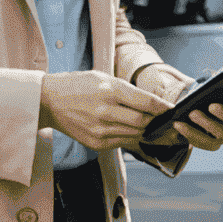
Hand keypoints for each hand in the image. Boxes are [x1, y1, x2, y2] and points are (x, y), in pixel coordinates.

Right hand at [39, 70, 170, 150]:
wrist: (50, 101)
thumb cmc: (78, 85)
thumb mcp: (104, 78)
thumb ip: (128, 91)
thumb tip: (152, 103)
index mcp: (110, 91)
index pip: (146, 102)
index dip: (163, 107)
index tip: (172, 109)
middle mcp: (106, 112)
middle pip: (143, 122)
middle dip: (157, 121)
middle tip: (166, 120)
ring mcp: (100, 130)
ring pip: (135, 134)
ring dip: (146, 130)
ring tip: (154, 126)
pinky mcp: (96, 143)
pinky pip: (122, 142)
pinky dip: (131, 136)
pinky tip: (133, 130)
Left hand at [133, 63, 222, 151]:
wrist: (192, 104)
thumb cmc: (207, 88)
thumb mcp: (214, 78)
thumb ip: (222, 78)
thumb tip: (221, 80)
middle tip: (211, 106)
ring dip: (207, 124)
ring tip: (191, 114)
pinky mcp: (215, 142)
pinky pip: (207, 143)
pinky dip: (192, 134)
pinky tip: (179, 125)